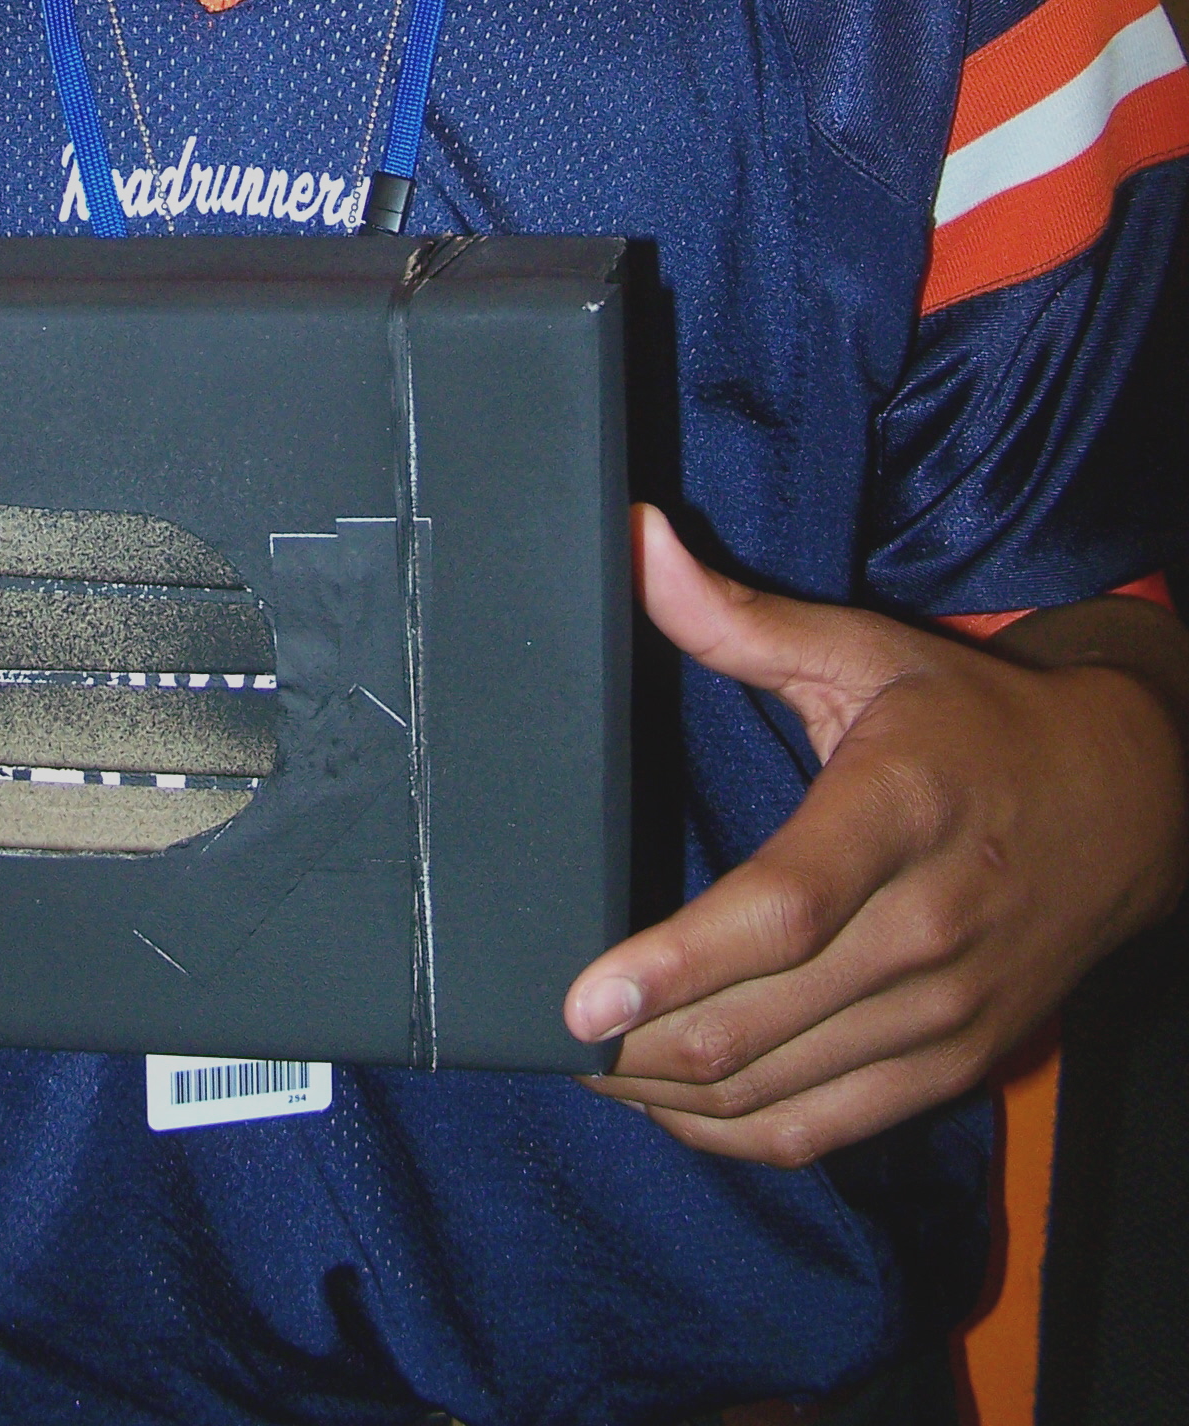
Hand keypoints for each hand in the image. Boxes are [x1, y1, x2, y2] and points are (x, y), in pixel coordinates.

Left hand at [562, 507, 1188, 1165]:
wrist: (1127, 802)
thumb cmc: (972, 719)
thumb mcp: (862, 651)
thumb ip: (735, 615)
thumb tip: (631, 539)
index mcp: (898, 812)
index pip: (783, 909)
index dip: (677, 963)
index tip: (584, 997)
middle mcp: (929, 926)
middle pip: (762, 1021)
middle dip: (639, 1049)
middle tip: (544, 1034)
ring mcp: (947, 1011)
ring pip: (781, 1091)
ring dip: (671, 1097)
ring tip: (589, 1067)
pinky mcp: (954, 1064)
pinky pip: (826, 1129)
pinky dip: (735, 1132)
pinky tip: (670, 1105)